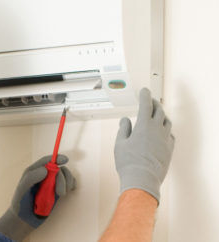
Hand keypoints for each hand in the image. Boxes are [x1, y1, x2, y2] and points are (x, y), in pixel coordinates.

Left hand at [0, 155, 75, 240]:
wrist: (24, 219)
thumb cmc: (20, 203)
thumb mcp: (22, 190)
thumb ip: (31, 178)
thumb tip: (45, 170)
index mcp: (33, 171)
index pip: (46, 161)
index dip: (56, 158)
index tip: (65, 160)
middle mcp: (43, 176)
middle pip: (58, 169)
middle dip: (62, 178)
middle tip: (60, 193)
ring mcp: (51, 183)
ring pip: (64, 175)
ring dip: (67, 182)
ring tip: (62, 194)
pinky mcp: (57, 191)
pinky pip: (68, 183)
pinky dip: (71, 184)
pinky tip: (70, 189)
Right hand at [115, 88, 174, 202]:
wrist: (142, 179)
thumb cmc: (128, 162)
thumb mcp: (120, 143)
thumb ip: (124, 129)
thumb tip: (125, 120)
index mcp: (143, 125)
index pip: (146, 104)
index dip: (145, 95)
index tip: (144, 90)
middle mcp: (157, 129)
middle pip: (159, 110)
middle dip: (154, 103)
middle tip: (150, 100)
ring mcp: (165, 139)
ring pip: (167, 121)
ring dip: (162, 115)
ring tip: (156, 115)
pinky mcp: (169, 149)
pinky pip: (170, 134)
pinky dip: (166, 129)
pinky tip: (162, 132)